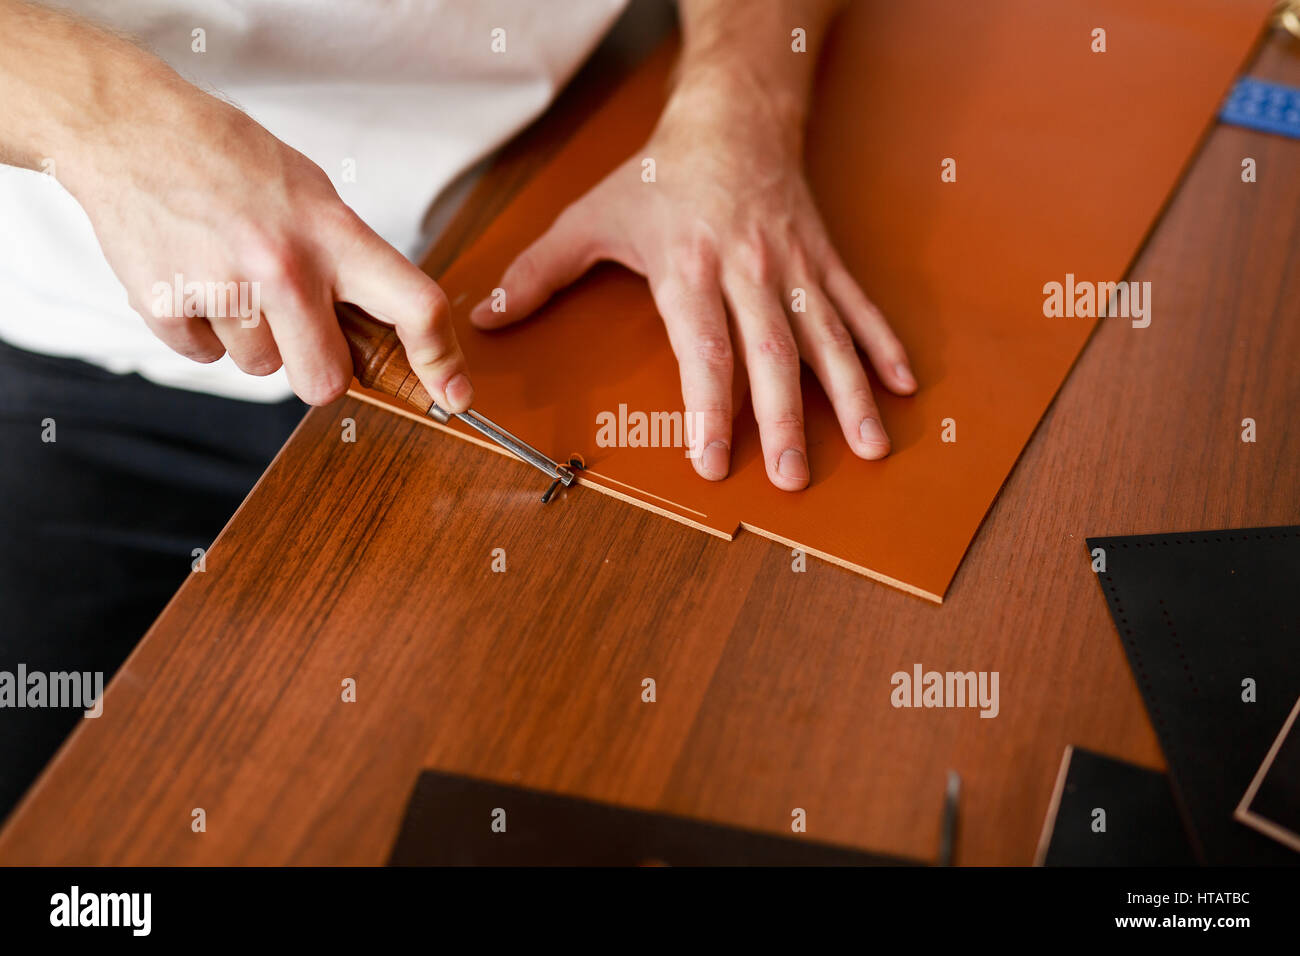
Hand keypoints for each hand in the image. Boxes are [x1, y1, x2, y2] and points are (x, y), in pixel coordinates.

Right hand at [62, 63, 472, 409]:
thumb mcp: (312, 194)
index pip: (415, 306)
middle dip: (318, 369)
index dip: (440, 359)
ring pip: (260, 368)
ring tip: (230, 275)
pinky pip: (204, 356)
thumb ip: (348, 262)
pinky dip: (201, 329)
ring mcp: (222, 288)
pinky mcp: (166, 305)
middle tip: (300, 329)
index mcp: (333, 234)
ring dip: (252, 338)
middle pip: (325, 380)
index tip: (454, 392)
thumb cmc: (229, 160)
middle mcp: (283, 266)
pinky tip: (193, 277)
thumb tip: (384, 335)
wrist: (128, 127)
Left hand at [470, 70, 913, 489]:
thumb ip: (539, 272)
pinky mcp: (823, 258)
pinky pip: (857, 306)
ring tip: (869, 448)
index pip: (704, 350)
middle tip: (794, 478)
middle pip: (772, 354)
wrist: (731, 116)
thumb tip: (487, 316)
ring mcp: (793, 266)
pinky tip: (903, 387)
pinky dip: (883, 345)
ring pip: (826, 337)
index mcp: (689, 268)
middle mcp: (748, 271)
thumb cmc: (658, 175)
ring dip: (850, 394)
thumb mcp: (590, 217)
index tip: (713, 461)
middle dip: (786, 421)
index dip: (711, 409)